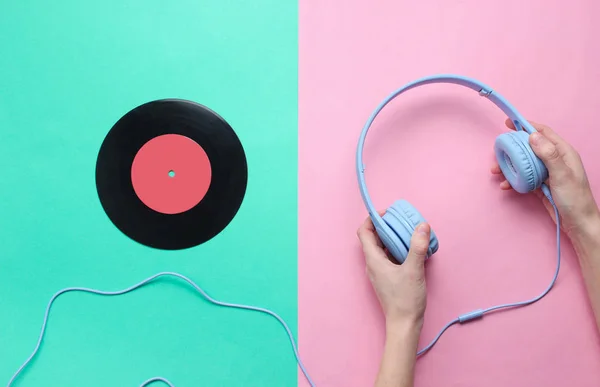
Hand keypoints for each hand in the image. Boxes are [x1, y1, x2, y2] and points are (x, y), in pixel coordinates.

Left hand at [357, 213, 430, 328]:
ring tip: (408, 232)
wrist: (404, 324)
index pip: (363, 232)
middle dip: (386, 226)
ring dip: (393, 238)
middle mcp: (373, 264)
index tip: (387, 213)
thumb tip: (422, 225)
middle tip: (401, 220)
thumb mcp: (414, 270)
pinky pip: (389, 258)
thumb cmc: (405, 300)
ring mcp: (379, 272)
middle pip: (373, 238)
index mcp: (373, 259)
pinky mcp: (387, 278)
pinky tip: (412, 250)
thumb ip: (417, 247)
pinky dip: (397, 250)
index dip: (372, 219)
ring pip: (382, 248)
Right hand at [491, 118, 599, 238]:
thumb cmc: (575, 199)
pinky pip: (524, 178)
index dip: (526, 126)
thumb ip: (549, 154)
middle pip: (529, 148)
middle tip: (498, 154)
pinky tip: (507, 185)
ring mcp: (547, 173)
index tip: (508, 124)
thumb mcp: (562, 175)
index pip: (543, 133)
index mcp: (563, 153)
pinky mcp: (541, 185)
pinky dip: (514, 180)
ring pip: (524, 163)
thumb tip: (532, 135)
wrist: (578, 224)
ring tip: (497, 172)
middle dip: (513, 150)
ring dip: (510, 166)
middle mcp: (554, 160)